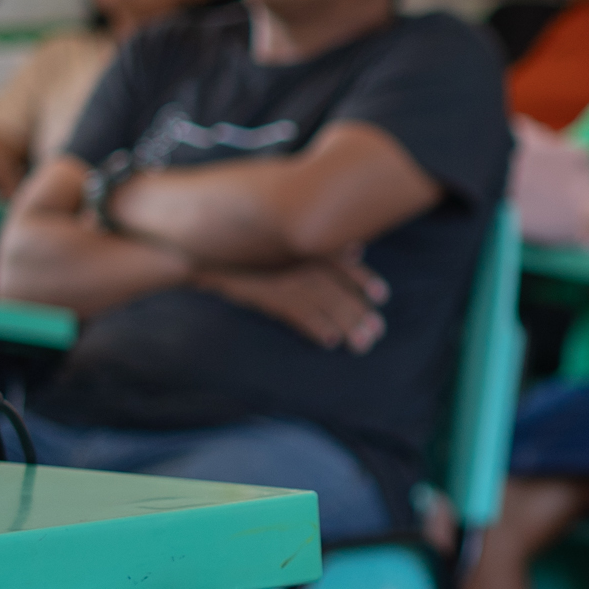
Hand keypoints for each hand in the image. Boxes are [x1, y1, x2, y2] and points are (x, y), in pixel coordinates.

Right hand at [199, 255, 387, 350]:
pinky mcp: (262, 294)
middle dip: (356, 310)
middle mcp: (293, 260)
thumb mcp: (287, 245)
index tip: (382, 297)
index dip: (361, 278)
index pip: (337, 262)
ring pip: (318, 302)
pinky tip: (330, 340)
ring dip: (343, 322)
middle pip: (332, 287)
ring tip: (362, 343)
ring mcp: (278, 277)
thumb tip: (358, 250)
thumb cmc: (253, 251)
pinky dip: (313, 325)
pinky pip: (293, 312)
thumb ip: (322, 249)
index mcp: (301, 247)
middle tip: (376, 333)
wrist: (206, 257)